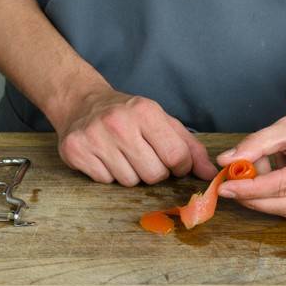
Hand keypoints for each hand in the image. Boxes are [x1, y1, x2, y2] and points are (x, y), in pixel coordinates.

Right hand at [55, 87, 217, 185]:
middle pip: (154, 174)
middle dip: (155, 171)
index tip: (174, 162)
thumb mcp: (163, 122)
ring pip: (129, 182)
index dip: (180, 166)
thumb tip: (211, 174)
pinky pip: (105, 182)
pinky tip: (106, 157)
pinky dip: (109, 175)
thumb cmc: (129, 115)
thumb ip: (190, 148)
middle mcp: (119, 123)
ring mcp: (94, 137)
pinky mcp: (75, 151)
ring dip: (132, 174)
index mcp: (146, 112)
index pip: (176, 156)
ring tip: (124, 155)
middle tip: (145, 156)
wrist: (83, 103)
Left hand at [216, 87, 285, 218]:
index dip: (251, 189)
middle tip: (231, 188)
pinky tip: (277, 174)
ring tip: (258, 171)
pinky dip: (283, 194)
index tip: (225, 187)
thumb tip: (226, 161)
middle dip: (255, 199)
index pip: (284, 185)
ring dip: (268, 196)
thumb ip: (256, 144)